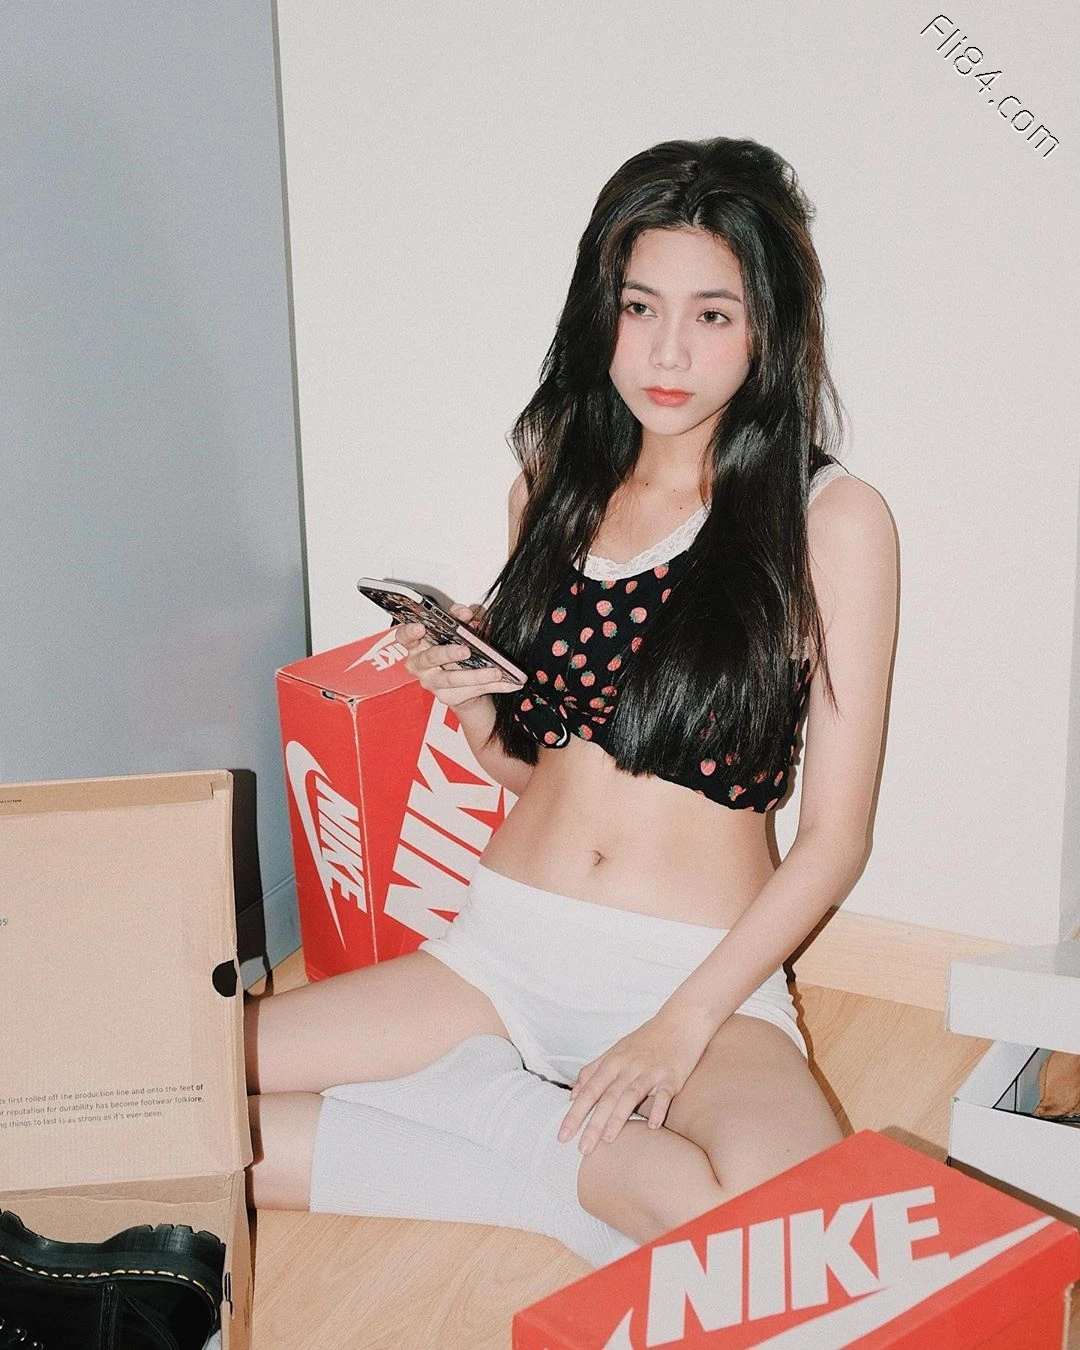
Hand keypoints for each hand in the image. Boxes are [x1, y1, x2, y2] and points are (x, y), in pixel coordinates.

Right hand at [397, 603, 521, 709]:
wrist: (462, 682)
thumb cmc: (454, 648)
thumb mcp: (459, 629)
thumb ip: (462, 617)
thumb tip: (470, 614)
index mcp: (417, 643)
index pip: (404, 636)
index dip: (409, 632)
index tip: (421, 627)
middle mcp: (420, 664)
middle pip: (430, 658)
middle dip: (448, 653)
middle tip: (465, 650)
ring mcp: (432, 683)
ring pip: (452, 679)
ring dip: (477, 675)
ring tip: (496, 672)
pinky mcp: (448, 697)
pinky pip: (472, 691)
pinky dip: (494, 686)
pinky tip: (510, 682)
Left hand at [557, 1009, 715, 1153]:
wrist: (681, 1021)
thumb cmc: (647, 1039)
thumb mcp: (616, 1051)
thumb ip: (593, 1071)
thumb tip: (572, 1095)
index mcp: (613, 1062)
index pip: (589, 1090)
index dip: (575, 1113)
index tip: (563, 1136)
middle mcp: (629, 1066)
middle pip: (607, 1096)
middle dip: (593, 1123)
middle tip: (582, 1149)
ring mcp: (650, 1071)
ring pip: (630, 1095)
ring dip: (618, 1117)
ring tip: (607, 1140)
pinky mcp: (672, 1076)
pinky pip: (664, 1094)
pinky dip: (658, 1109)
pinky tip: (653, 1126)